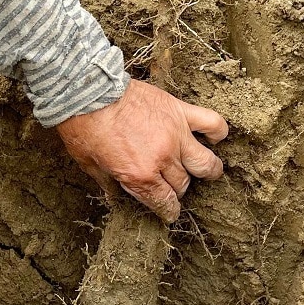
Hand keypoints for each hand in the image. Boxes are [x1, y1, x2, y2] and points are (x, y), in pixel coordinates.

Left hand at [56, 79, 228, 221]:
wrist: (89, 92)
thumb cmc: (85, 128)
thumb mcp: (90, 164)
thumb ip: (107, 183)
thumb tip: (114, 198)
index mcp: (140, 176)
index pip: (165, 203)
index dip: (168, 211)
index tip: (169, 212)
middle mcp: (163, 158)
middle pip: (183, 184)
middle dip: (178, 190)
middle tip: (172, 186)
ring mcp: (176, 134)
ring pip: (205, 162)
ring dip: (207, 170)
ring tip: (206, 171)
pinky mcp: (180, 111)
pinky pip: (212, 123)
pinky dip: (217, 132)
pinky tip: (213, 138)